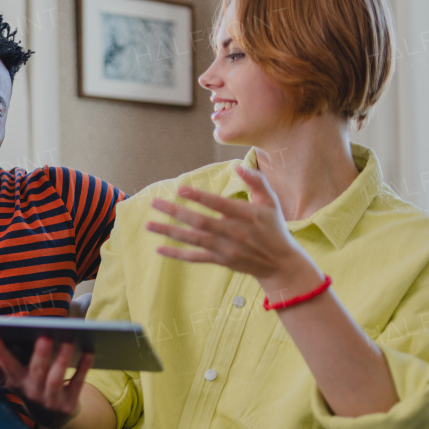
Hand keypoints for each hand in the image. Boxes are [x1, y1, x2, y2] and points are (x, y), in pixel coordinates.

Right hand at [0, 336, 93, 428]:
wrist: (53, 417)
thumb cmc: (27, 388)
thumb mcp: (6, 379)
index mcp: (16, 382)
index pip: (5, 367)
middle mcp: (31, 392)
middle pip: (36, 373)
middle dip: (39, 356)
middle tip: (44, 336)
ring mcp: (51, 400)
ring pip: (56, 379)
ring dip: (62, 360)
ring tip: (68, 341)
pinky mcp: (69, 403)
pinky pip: (77, 384)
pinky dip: (83, 370)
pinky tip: (88, 353)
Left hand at [145, 164, 322, 298]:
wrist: (280, 262)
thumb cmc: (273, 227)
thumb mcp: (270, 201)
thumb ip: (256, 181)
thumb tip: (238, 166)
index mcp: (245, 215)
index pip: (218, 204)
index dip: (199, 197)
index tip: (180, 189)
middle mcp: (233, 232)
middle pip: (199, 222)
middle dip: (175, 212)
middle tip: (154, 202)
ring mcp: (225, 248)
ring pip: (193, 239)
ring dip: (169, 232)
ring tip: (148, 225)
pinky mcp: (220, 260)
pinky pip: (195, 257)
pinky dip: (177, 254)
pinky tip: (159, 248)